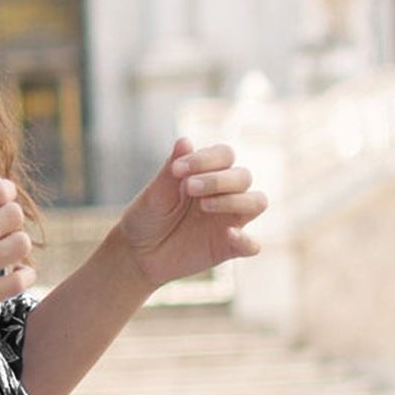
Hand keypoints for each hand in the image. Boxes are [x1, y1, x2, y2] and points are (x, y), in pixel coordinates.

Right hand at [0, 177, 36, 358]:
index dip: (5, 193)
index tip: (1, 198)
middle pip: (10, 215)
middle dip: (12, 217)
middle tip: (3, 226)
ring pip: (18, 245)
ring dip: (18, 244)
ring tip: (7, 250)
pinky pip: (15, 283)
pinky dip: (23, 276)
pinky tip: (15, 274)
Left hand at [115, 137, 267, 290]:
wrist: (137, 254)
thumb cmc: (147, 217)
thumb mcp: (154, 193)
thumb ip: (170, 170)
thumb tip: (185, 141)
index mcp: (207, 174)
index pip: (224, 155)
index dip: (206, 158)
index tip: (177, 169)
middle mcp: (224, 194)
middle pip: (243, 176)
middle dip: (218, 179)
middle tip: (189, 188)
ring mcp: (229, 221)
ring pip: (257, 202)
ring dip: (235, 200)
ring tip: (204, 205)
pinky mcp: (228, 248)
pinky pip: (252, 245)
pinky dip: (246, 240)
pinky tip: (229, 234)